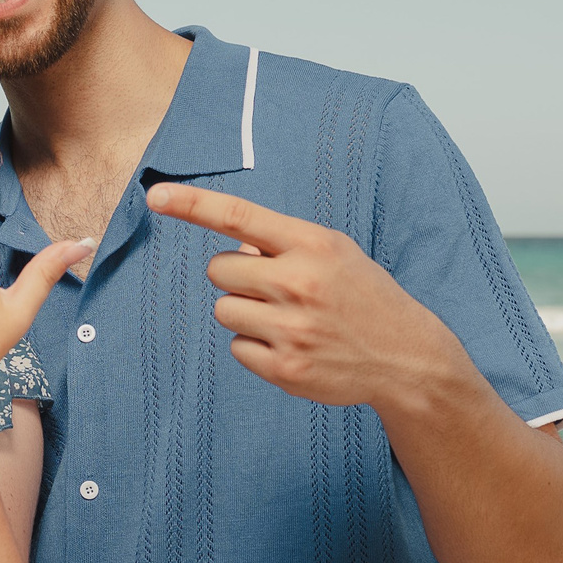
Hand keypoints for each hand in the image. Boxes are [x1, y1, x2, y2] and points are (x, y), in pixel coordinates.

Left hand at [145, 183, 459, 409]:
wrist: (406, 356)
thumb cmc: (361, 296)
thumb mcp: (333, 252)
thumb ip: (281, 243)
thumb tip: (231, 247)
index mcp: (312, 244)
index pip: (239, 216)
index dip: (192, 205)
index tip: (156, 195)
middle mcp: (298, 282)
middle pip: (218, 270)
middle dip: (236, 278)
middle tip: (276, 290)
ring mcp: (291, 328)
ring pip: (223, 310)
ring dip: (245, 313)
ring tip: (288, 319)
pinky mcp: (284, 367)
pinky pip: (236, 348)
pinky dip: (256, 347)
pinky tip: (292, 345)